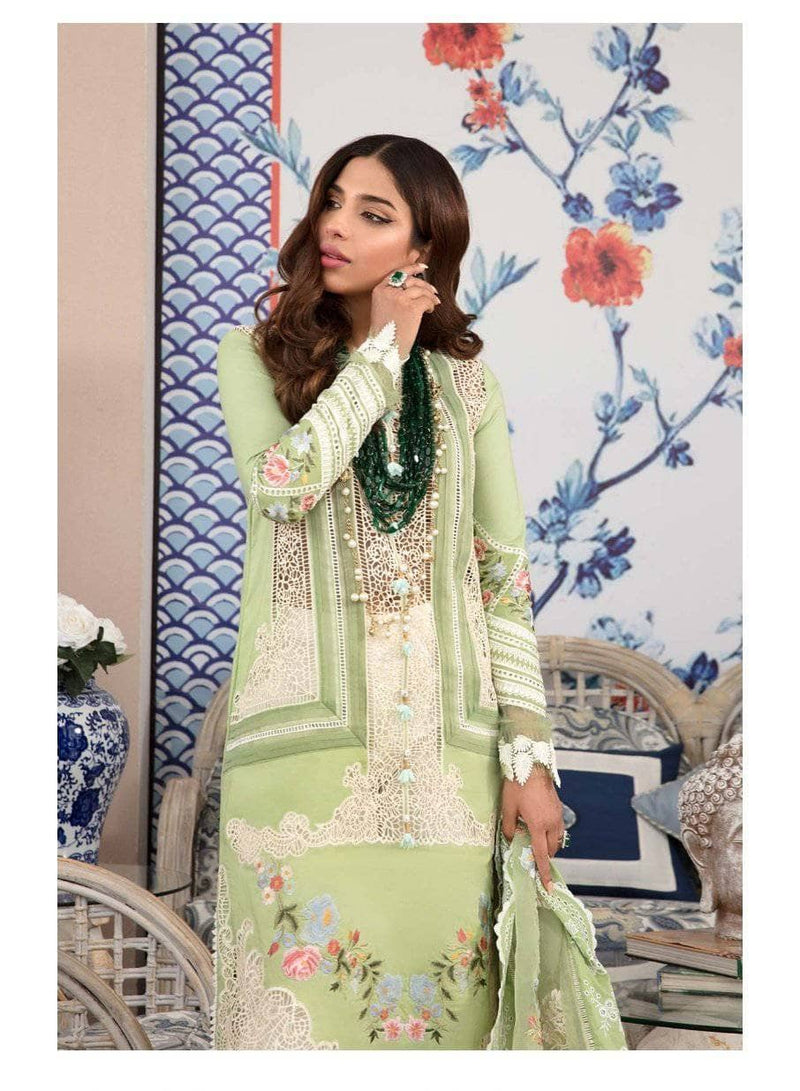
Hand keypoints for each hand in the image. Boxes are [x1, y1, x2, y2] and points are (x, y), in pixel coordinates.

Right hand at [368, 261, 440, 359]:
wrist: (384, 349)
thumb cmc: (385, 334)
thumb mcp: (383, 309)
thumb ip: (393, 296)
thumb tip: (414, 288)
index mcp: (379, 290)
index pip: (398, 273)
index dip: (412, 268)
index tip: (423, 267)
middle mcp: (389, 291)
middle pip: (412, 280)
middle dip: (425, 285)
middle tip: (434, 292)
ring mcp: (400, 299)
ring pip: (421, 290)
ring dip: (430, 296)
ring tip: (433, 304)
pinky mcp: (411, 308)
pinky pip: (426, 300)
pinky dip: (430, 305)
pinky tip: (429, 311)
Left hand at [500, 766, 564, 892]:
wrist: (532, 765)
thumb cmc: (517, 786)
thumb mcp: (508, 807)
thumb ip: (508, 827)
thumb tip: (510, 839)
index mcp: (538, 825)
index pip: (541, 855)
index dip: (543, 871)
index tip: (548, 886)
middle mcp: (551, 823)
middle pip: (551, 849)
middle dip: (545, 858)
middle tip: (535, 862)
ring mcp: (557, 816)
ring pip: (558, 840)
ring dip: (550, 847)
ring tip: (539, 846)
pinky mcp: (559, 809)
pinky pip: (559, 829)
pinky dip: (553, 835)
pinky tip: (544, 830)